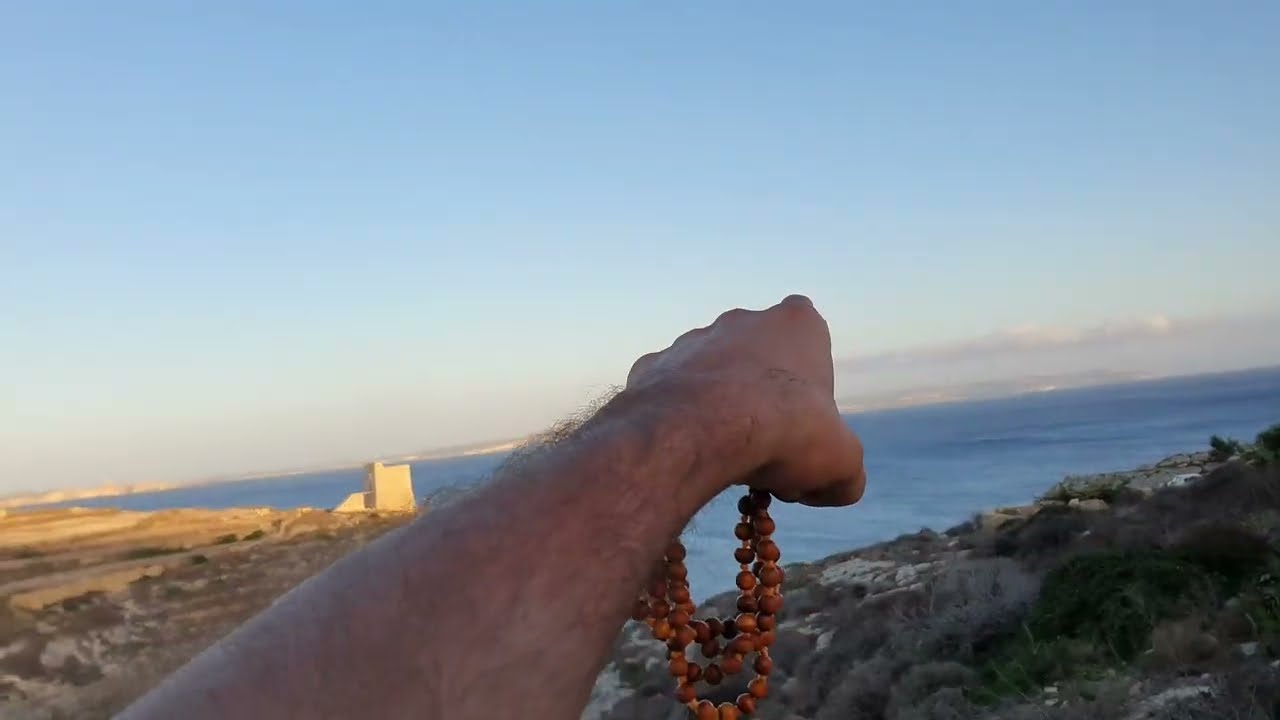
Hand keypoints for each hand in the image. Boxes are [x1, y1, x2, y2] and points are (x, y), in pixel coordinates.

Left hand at [625, 294, 865, 506]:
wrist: (696, 433)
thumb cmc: (783, 433)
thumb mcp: (842, 463)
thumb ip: (846, 474)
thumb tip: (836, 488)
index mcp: (797, 323)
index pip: (814, 344)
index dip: (814, 393)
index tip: (806, 430)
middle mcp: (742, 319)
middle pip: (761, 363)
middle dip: (765, 402)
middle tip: (767, 450)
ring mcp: (692, 339)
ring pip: (713, 377)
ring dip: (720, 409)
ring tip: (724, 455)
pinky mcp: (651, 365)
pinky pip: (670, 396)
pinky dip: (678, 420)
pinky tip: (685, 451)